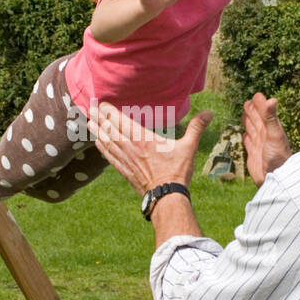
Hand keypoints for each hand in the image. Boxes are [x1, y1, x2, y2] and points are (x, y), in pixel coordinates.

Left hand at [88, 102, 213, 194]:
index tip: (102, 103)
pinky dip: (102, 148)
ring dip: (97, 131)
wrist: (166, 196)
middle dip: (100, 118)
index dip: (110, 112)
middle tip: (90, 107)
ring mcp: (126, 160)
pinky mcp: (125, 171)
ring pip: (107, 142)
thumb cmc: (177, 171)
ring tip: (89, 122)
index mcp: (144, 139)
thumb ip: (197, 128)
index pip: (122, 121)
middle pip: (111, 129)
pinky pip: (109, 157)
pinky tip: (97, 143)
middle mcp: (131, 148)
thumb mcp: (188, 147)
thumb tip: (210, 113)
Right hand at [242, 93, 291, 185]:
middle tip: (247, 102)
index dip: (260, 105)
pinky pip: (249, 144)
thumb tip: (272, 99)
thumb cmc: (277, 157)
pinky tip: (245, 135)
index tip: (256, 95)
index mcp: (271, 130)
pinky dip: (246, 138)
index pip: (264, 114)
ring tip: (244, 115)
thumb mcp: (274, 134)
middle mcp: (265, 137)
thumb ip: (271, 118)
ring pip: (253, 131)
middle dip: (253, 112)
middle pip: (257, 121)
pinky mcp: (253, 156)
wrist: (275, 180)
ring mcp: (259, 146)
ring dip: (249, 122)